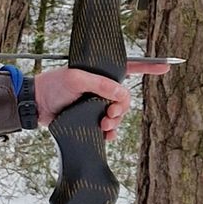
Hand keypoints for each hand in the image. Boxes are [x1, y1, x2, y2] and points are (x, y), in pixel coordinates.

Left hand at [33, 63, 166, 139]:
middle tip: (110, 115)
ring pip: (118, 115)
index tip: (165, 66)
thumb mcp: (76, 79)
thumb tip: (122, 95)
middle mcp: (102, 88)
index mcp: (101, 73)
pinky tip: (106, 136)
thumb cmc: (53, 85)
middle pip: (125, 99)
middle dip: (122, 108)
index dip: (148, 67)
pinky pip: (108, 128)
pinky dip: (110, 133)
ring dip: (115, 121)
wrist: (37, 105)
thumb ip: (100, 85)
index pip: (129, 67)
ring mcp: (97, 104)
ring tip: (104, 125)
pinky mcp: (90, 119)